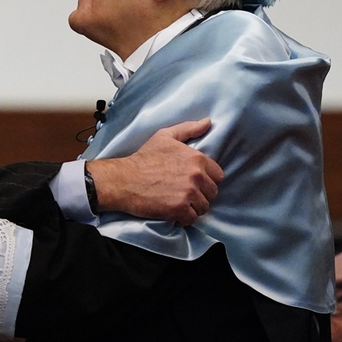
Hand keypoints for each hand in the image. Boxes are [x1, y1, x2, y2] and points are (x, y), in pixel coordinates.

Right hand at [87, 119, 222, 225]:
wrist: (124, 179)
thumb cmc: (144, 158)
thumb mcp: (165, 136)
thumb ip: (189, 129)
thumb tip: (208, 122)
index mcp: (196, 158)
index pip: (218, 175)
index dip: (207, 179)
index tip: (194, 181)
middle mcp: (196, 176)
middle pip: (212, 193)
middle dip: (201, 194)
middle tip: (185, 193)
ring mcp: (188, 194)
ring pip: (204, 207)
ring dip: (193, 207)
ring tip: (179, 203)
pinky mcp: (179, 209)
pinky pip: (192, 219)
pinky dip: (184, 218)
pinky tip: (174, 212)